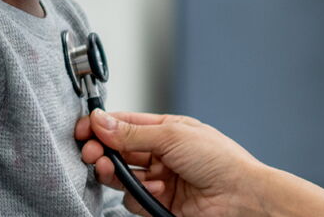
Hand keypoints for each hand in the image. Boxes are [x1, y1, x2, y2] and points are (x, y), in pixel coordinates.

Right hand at [75, 110, 269, 216]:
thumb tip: (101, 120)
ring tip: (113, 170)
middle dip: (102, 151)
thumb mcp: (172, 135)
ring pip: (122, 176)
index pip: (125, 124)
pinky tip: (156, 189)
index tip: (83, 130)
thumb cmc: (220, 160)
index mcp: (166, 130)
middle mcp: (161, 154)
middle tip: (91, 153)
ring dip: (114, 173)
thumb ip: (132, 132)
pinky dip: (139, 194)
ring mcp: (160, 179)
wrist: (240, 196)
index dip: (102, 126)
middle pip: (119, 151)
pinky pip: (134, 199)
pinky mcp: (160, 203)